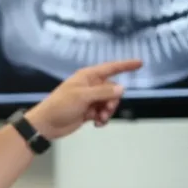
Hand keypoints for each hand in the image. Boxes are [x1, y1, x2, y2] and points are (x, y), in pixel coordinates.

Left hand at [25, 59, 142, 139]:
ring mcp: (90, 99)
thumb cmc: (60, 105)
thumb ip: (103, 92)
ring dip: (108, 111)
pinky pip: (103, 113)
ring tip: (99, 119)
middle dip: (113, 100)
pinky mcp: (88, 111)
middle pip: (113, 89)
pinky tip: (97, 124)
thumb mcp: (82, 96)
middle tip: (106, 110)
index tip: (140, 63)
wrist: (47, 124)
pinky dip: (102, 118)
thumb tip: (121, 88)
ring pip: (109, 102)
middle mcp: (90, 86)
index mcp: (88, 77)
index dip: (126, 65)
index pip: (111, 68)